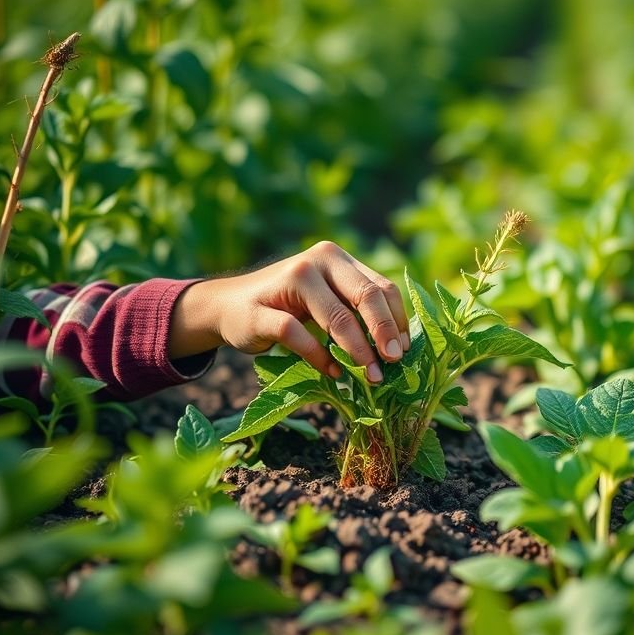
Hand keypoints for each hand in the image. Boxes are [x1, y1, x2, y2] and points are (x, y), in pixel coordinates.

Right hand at [168, 242, 409, 381]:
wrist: (227, 306)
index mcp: (337, 258)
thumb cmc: (287, 306)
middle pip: (366, 296)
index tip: (406, 350)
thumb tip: (398, 346)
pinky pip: (299, 335)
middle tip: (394, 363)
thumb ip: (354, 310)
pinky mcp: (264, 309)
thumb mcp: (326, 299)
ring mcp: (290, 281)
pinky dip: (320, 357)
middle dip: (384, 333)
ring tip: (371, 376)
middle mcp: (317, 261)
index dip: (397, 320)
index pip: (381, 287)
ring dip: (358, 351)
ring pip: (338, 317)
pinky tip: (333, 373)